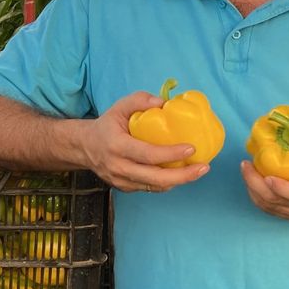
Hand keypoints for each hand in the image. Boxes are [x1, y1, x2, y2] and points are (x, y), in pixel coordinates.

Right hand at [80, 91, 211, 193]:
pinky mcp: (125, 188)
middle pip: (155, 178)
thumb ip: (140, 100)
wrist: (84, 147)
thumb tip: (164, 103)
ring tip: (198, 171)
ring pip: (155, 187)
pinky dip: (168, 182)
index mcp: (116, 146)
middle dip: (183, 176)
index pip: (147, 154)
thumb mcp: (118, 107)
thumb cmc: (106, 126)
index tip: (191, 148)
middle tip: (203, 167)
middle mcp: (118, 167)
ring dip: (179, 181)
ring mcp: (121, 181)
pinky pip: (150, 188)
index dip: (170, 154)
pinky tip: (181, 173)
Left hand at [240, 123, 288, 223]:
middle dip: (256, 184)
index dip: (282, 188)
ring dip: (254, 191)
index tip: (268, 176)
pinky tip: (252, 184)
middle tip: (246, 165)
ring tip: (246, 171)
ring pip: (271, 208)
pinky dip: (259, 198)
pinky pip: (272, 211)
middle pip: (277, 202)